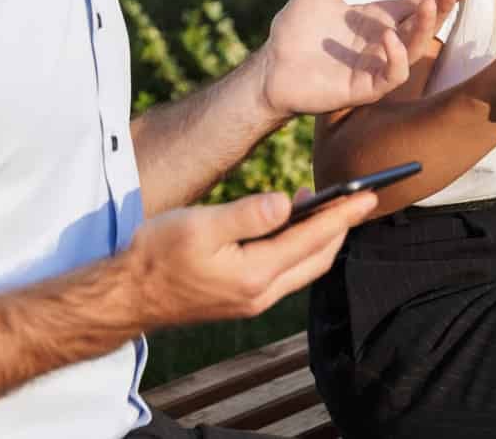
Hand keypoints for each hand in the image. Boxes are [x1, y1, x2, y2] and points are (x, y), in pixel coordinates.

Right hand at [129, 189, 377, 328]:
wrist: (127, 295)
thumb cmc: (157, 254)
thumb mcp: (200, 225)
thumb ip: (247, 215)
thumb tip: (287, 203)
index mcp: (255, 274)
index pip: (313, 239)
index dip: (343, 214)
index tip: (368, 195)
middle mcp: (261, 293)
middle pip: (318, 258)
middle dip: (341, 227)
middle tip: (358, 198)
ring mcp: (252, 300)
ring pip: (304, 268)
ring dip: (322, 238)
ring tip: (327, 205)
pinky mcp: (242, 298)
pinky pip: (286, 272)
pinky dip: (300, 248)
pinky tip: (291, 226)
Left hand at [259, 0, 474, 118]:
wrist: (271, 66)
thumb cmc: (296, 30)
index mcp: (377, 17)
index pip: (417, 3)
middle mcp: (384, 41)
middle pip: (422, 23)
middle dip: (440, 6)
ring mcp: (377, 64)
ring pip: (414, 47)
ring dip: (423, 27)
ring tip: (425, 5)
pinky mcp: (366, 86)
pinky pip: (393, 74)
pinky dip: (396, 56)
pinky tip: (388, 37)